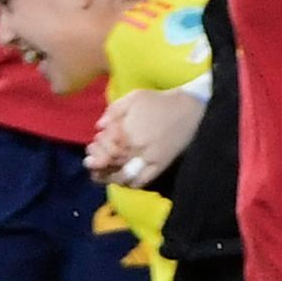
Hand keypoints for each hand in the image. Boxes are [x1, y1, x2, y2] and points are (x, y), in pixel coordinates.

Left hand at [88, 85, 206, 187]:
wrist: (190, 109)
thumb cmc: (160, 101)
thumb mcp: (134, 97)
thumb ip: (113, 110)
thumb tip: (99, 127)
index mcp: (127, 131)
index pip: (104, 148)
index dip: (96, 149)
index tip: (92, 146)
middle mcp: (136, 148)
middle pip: (111, 162)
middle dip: (98, 163)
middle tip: (92, 163)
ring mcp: (148, 160)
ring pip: (123, 176)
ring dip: (109, 177)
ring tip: (102, 175)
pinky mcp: (160, 166)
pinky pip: (142, 181)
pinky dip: (130, 183)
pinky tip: (124, 180)